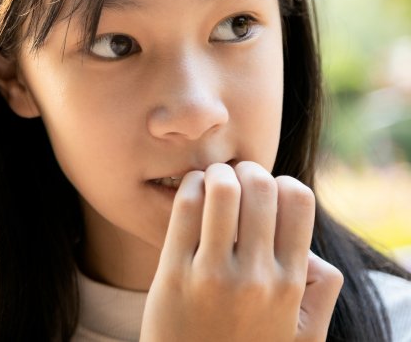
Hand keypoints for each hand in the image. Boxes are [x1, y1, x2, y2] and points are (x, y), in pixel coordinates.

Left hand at [139, 162, 342, 341]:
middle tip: (234, 178)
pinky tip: (190, 193)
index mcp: (291, 284)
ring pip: (222, 189)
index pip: (298, 199)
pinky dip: (190, 186)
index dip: (281, 183)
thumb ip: (322, 290)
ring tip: (211, 182)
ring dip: (216, 173)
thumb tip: (312, 248)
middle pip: (260, 185)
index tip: (264, 193)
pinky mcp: (173, 273)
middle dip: (247, 170)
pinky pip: (185, 207)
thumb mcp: (301, 333)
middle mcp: (256, 276)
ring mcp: (213, 274)